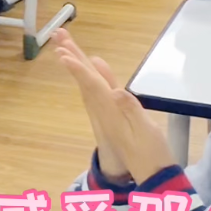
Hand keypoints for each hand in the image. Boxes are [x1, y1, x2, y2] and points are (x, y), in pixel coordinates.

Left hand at [53, 29, 175, 184]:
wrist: (151, 174)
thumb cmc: (151, 152)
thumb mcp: (144, 131)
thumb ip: (131, 110)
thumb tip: (115, 91)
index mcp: (111, 112)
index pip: (92, 85)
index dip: (78, 68)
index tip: (63, 53)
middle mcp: (105, 110)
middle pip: (85, 79)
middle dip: (73, 56)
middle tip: (59, 35)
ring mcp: (107, 112)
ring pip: (88, 82)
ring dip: (78, 62)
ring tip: (65, 44)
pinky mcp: (113, 113)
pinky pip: (98, 89)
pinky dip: (92, 75)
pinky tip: (92, 66)